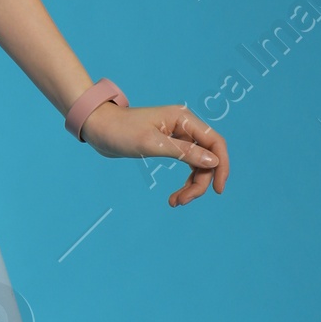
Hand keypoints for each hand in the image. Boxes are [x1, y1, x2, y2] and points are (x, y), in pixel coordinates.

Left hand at [78, 97, 229, 206]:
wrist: (98, 128)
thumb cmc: (120, 131)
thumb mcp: (151, 144)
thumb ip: (183, 152)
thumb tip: (213, 161)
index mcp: (184, 119)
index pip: (215, 142)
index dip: (221, 166)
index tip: (218, 190)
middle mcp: (185, 125)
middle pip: (207, 157)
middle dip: (200, 182)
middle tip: (182, 201)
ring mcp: (178, 136)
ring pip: (198, 164)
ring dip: (192, 185)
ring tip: (176, 202)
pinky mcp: (169, 145)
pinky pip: (187, 164)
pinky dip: (184, 181)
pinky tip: (175, 196)